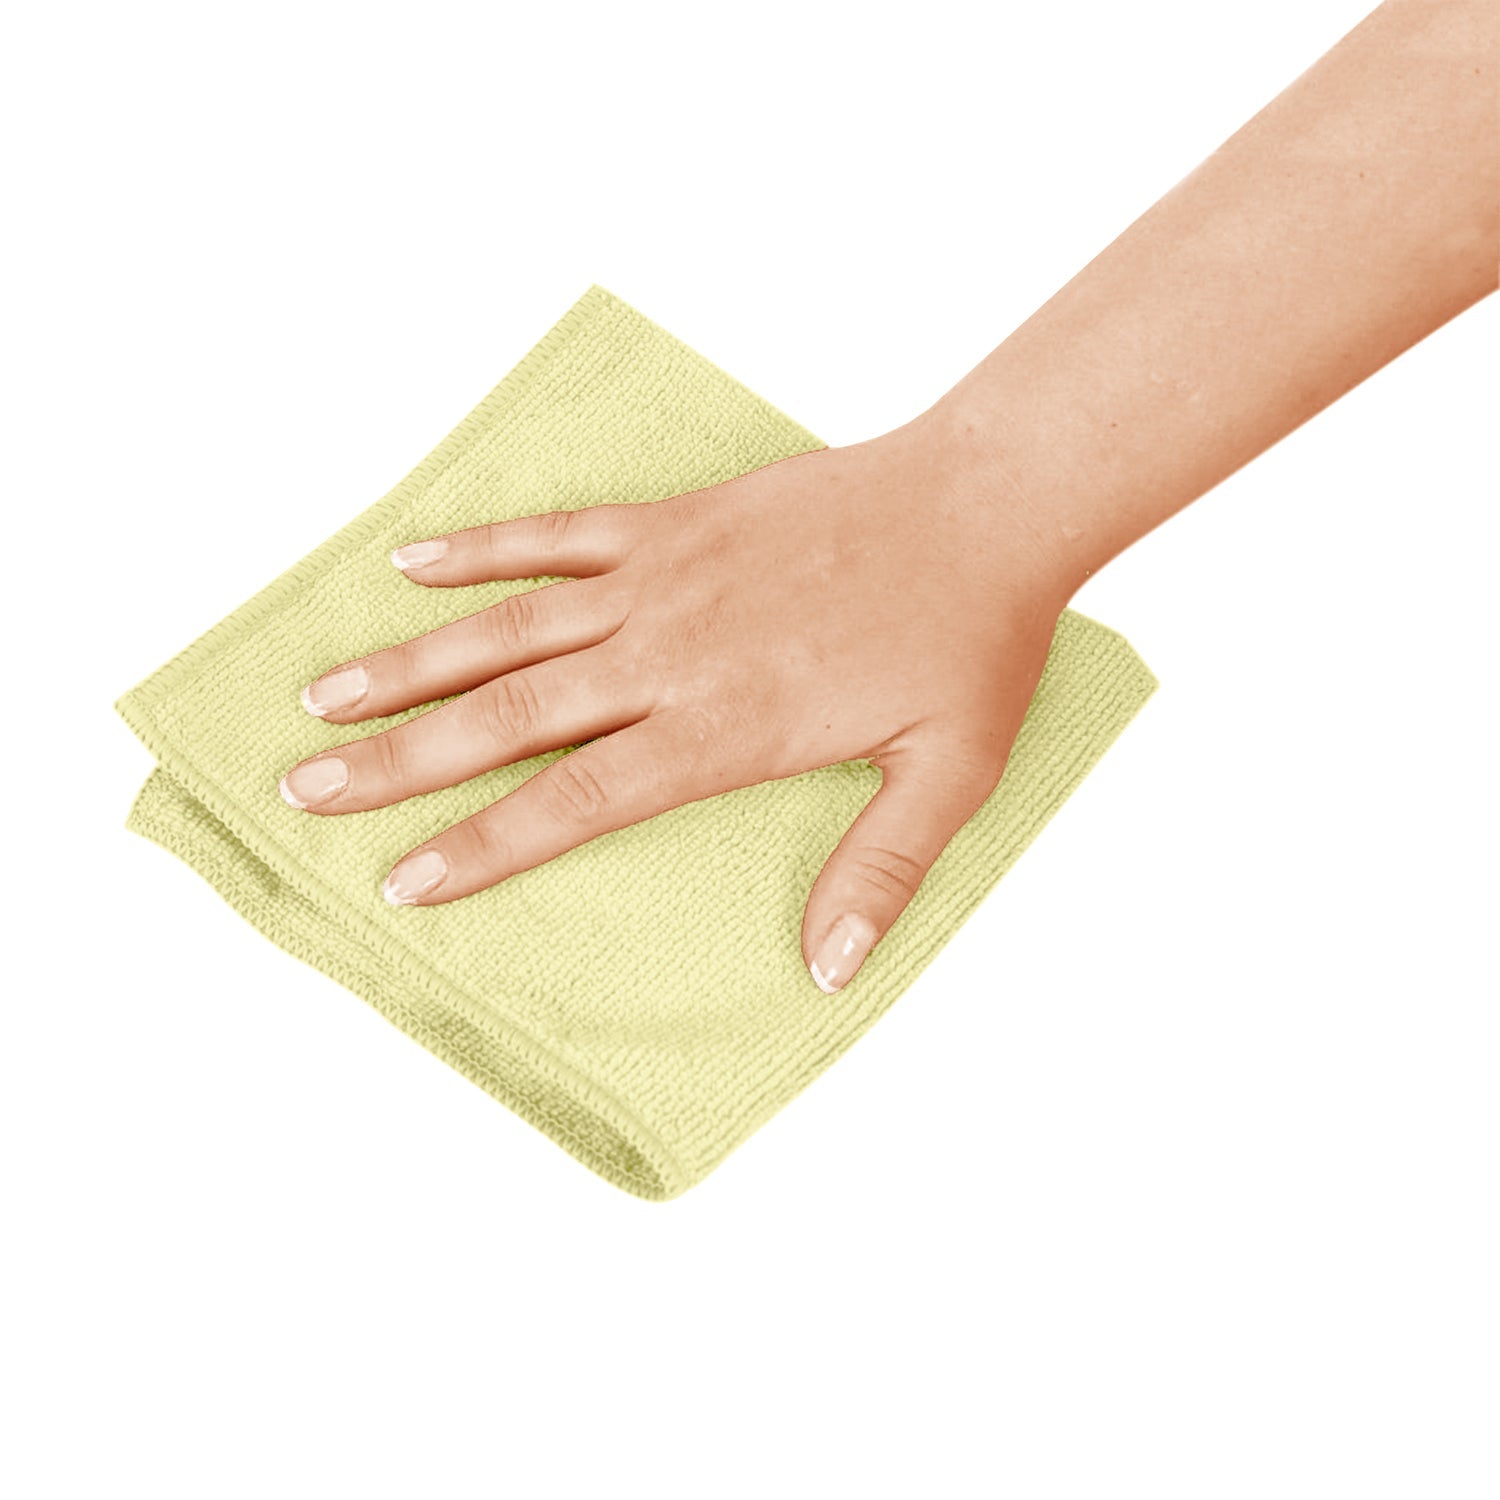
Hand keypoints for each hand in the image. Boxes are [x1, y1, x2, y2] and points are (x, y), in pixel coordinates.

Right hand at [277, 416, 1074, 993]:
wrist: (985, 504)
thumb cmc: (970, 639)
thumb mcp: (948, 774)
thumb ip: (880, 872)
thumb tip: (828, 972)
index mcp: (726, 727)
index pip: (577, 800)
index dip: (483, 843)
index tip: (404, 878)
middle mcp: (671, 654)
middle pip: (509, 717)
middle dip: (401, 761)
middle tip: (309, 788)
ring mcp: (663, 578)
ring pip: (509, 628)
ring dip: (411, 663)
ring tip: (326, 694)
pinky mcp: (673, 522)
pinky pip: (557, 535)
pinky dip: (483, 549)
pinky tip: (415, 563)